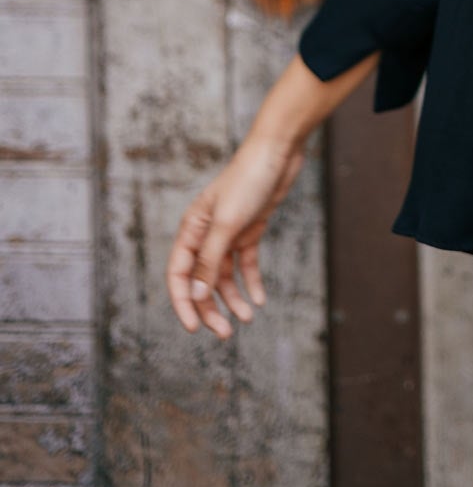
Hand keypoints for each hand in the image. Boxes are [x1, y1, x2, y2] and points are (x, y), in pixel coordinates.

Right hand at [166, 132, 304, 340]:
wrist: (279, 152)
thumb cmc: (248, 181)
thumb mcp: (227, 223)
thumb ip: (210, 260)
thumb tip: (195, 295)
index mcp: (191, 229)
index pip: (179, 274)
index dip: (183, 303)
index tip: (194, 329)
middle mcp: (206, 233)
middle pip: (202, 280)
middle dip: (211, 308)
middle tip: (226, 333)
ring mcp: (229, 233)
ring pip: (224, 276)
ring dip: (233, 298)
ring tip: (247, 319)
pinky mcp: (250, 230)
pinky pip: (245, 264)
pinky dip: (251, 282)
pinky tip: (259, 300)